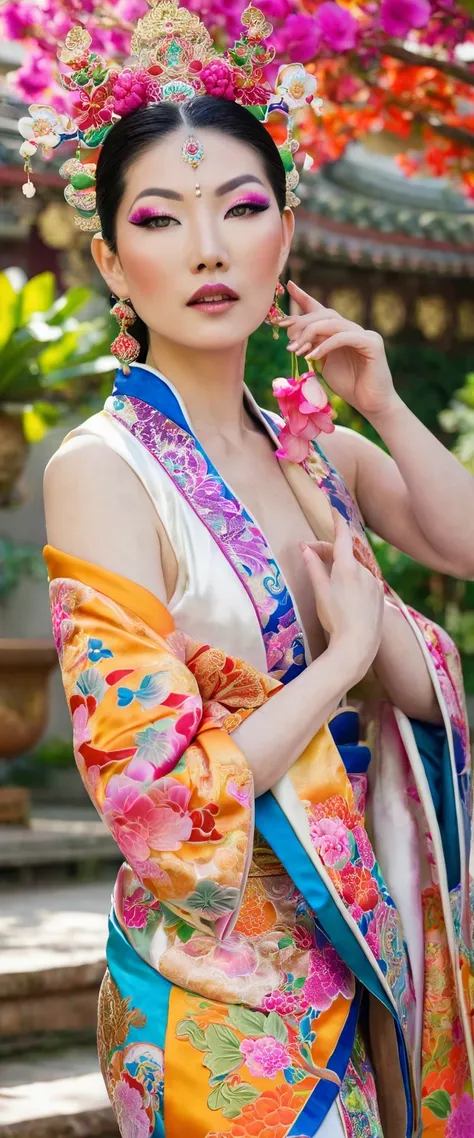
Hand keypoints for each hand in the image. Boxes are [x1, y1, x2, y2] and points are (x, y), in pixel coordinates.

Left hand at [279, 280, 399, 420]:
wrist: (372, 404)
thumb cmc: (349, 386)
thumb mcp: (324, 364)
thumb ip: (313, 347)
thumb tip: (293, 334)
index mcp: (341, 333)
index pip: (321, 310)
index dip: (305, 298)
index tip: (289, 286)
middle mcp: (353, 329)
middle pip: (325, 314)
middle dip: (302, 321)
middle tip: (285, 334)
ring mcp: (364, 334)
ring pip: (333, 323)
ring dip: (310, 334)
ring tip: (295, 350)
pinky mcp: (372, 343)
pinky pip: (343, 337)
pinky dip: (325, 345)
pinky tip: (312, 357)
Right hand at [301, 510, 383, 684]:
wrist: (358, 645)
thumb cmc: (335, 618)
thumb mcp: (320, 592)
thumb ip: (313, 568)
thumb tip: (305, 548)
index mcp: (348, 567)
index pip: (343, 536)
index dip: (337, 522)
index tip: (334, 511)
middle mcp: (364, 570)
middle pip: (345, 552)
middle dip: (328, 550)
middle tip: (310, 554)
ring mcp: (374, 583)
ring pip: (355, 567)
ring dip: (340, 566)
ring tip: (326, 578)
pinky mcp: (379, 595)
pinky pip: (364, 580)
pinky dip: (352, 579)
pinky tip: (344, 593)